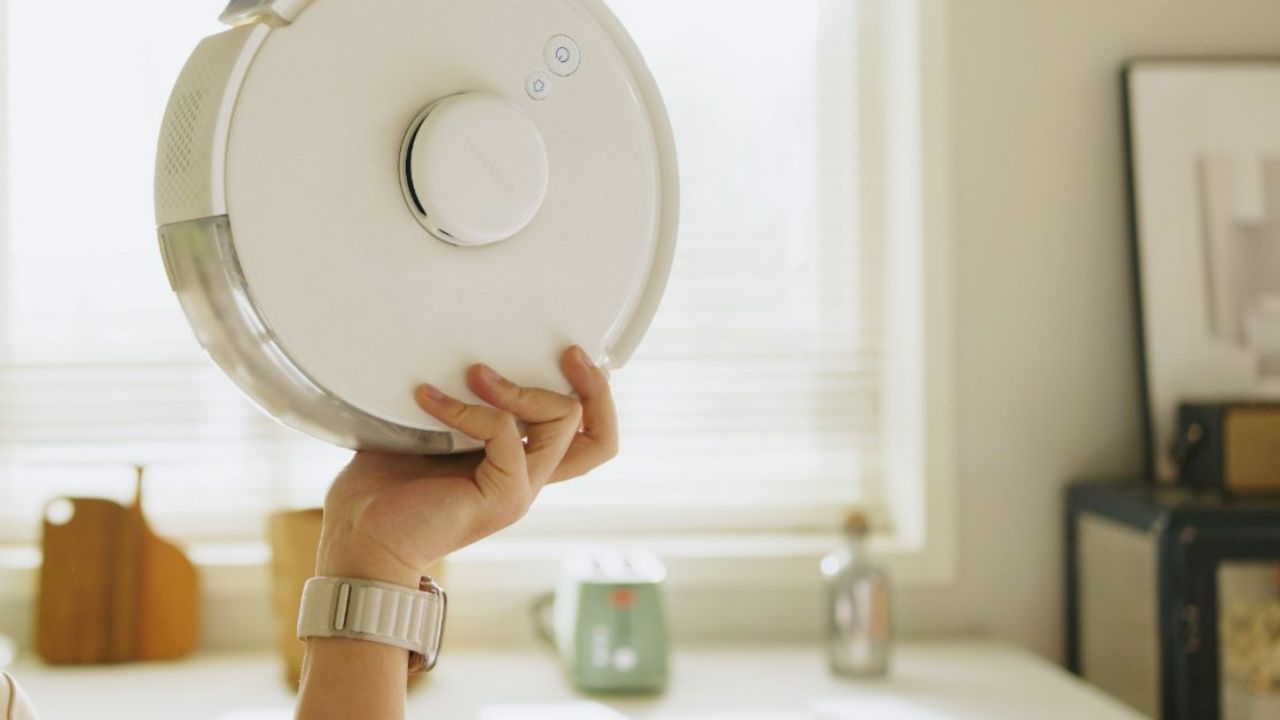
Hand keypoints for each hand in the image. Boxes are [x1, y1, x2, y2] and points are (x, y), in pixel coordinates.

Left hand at [315, 346, 617, 587]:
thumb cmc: (382, 491)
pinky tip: (428, 400)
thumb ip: (451, 401)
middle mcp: (527, 477)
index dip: (593, 396)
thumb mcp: (423, 432)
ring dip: (521, 388)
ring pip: (564, 425)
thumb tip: (444, 355)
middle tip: (566, 354)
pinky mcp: (500, 497)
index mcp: (515, 463)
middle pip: (598, 439)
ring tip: (475, 373)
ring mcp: (518, 490)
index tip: (567, 356)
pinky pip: (503, 433)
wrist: (360, 539)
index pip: (584, 436)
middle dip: (593, 388)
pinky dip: (467, 409)